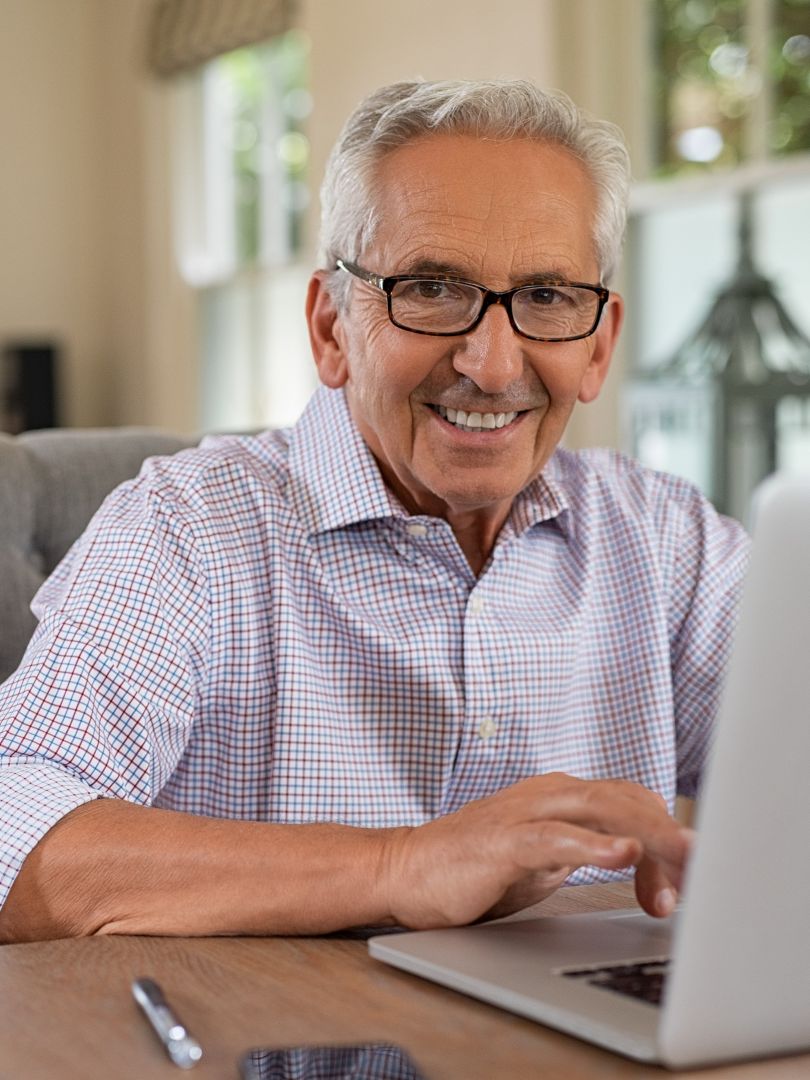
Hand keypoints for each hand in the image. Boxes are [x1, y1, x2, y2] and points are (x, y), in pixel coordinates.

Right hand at [380, 773, 690, 928]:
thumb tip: (641, 858)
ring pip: (603, 810)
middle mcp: (551, 794)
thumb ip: (588, 848)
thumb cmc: (475, 865)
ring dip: (650, 837)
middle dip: (672, 835)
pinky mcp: (502, 839)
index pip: (633, 804)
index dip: (666, 840)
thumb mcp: (546, 858)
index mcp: (564, 797)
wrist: (406, 869)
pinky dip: (592, 845)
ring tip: (684, 858)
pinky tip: (621, 856)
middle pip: (629, 801)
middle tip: (704, 869)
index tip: (682, 888)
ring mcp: (526, 811)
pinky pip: (555, 838)